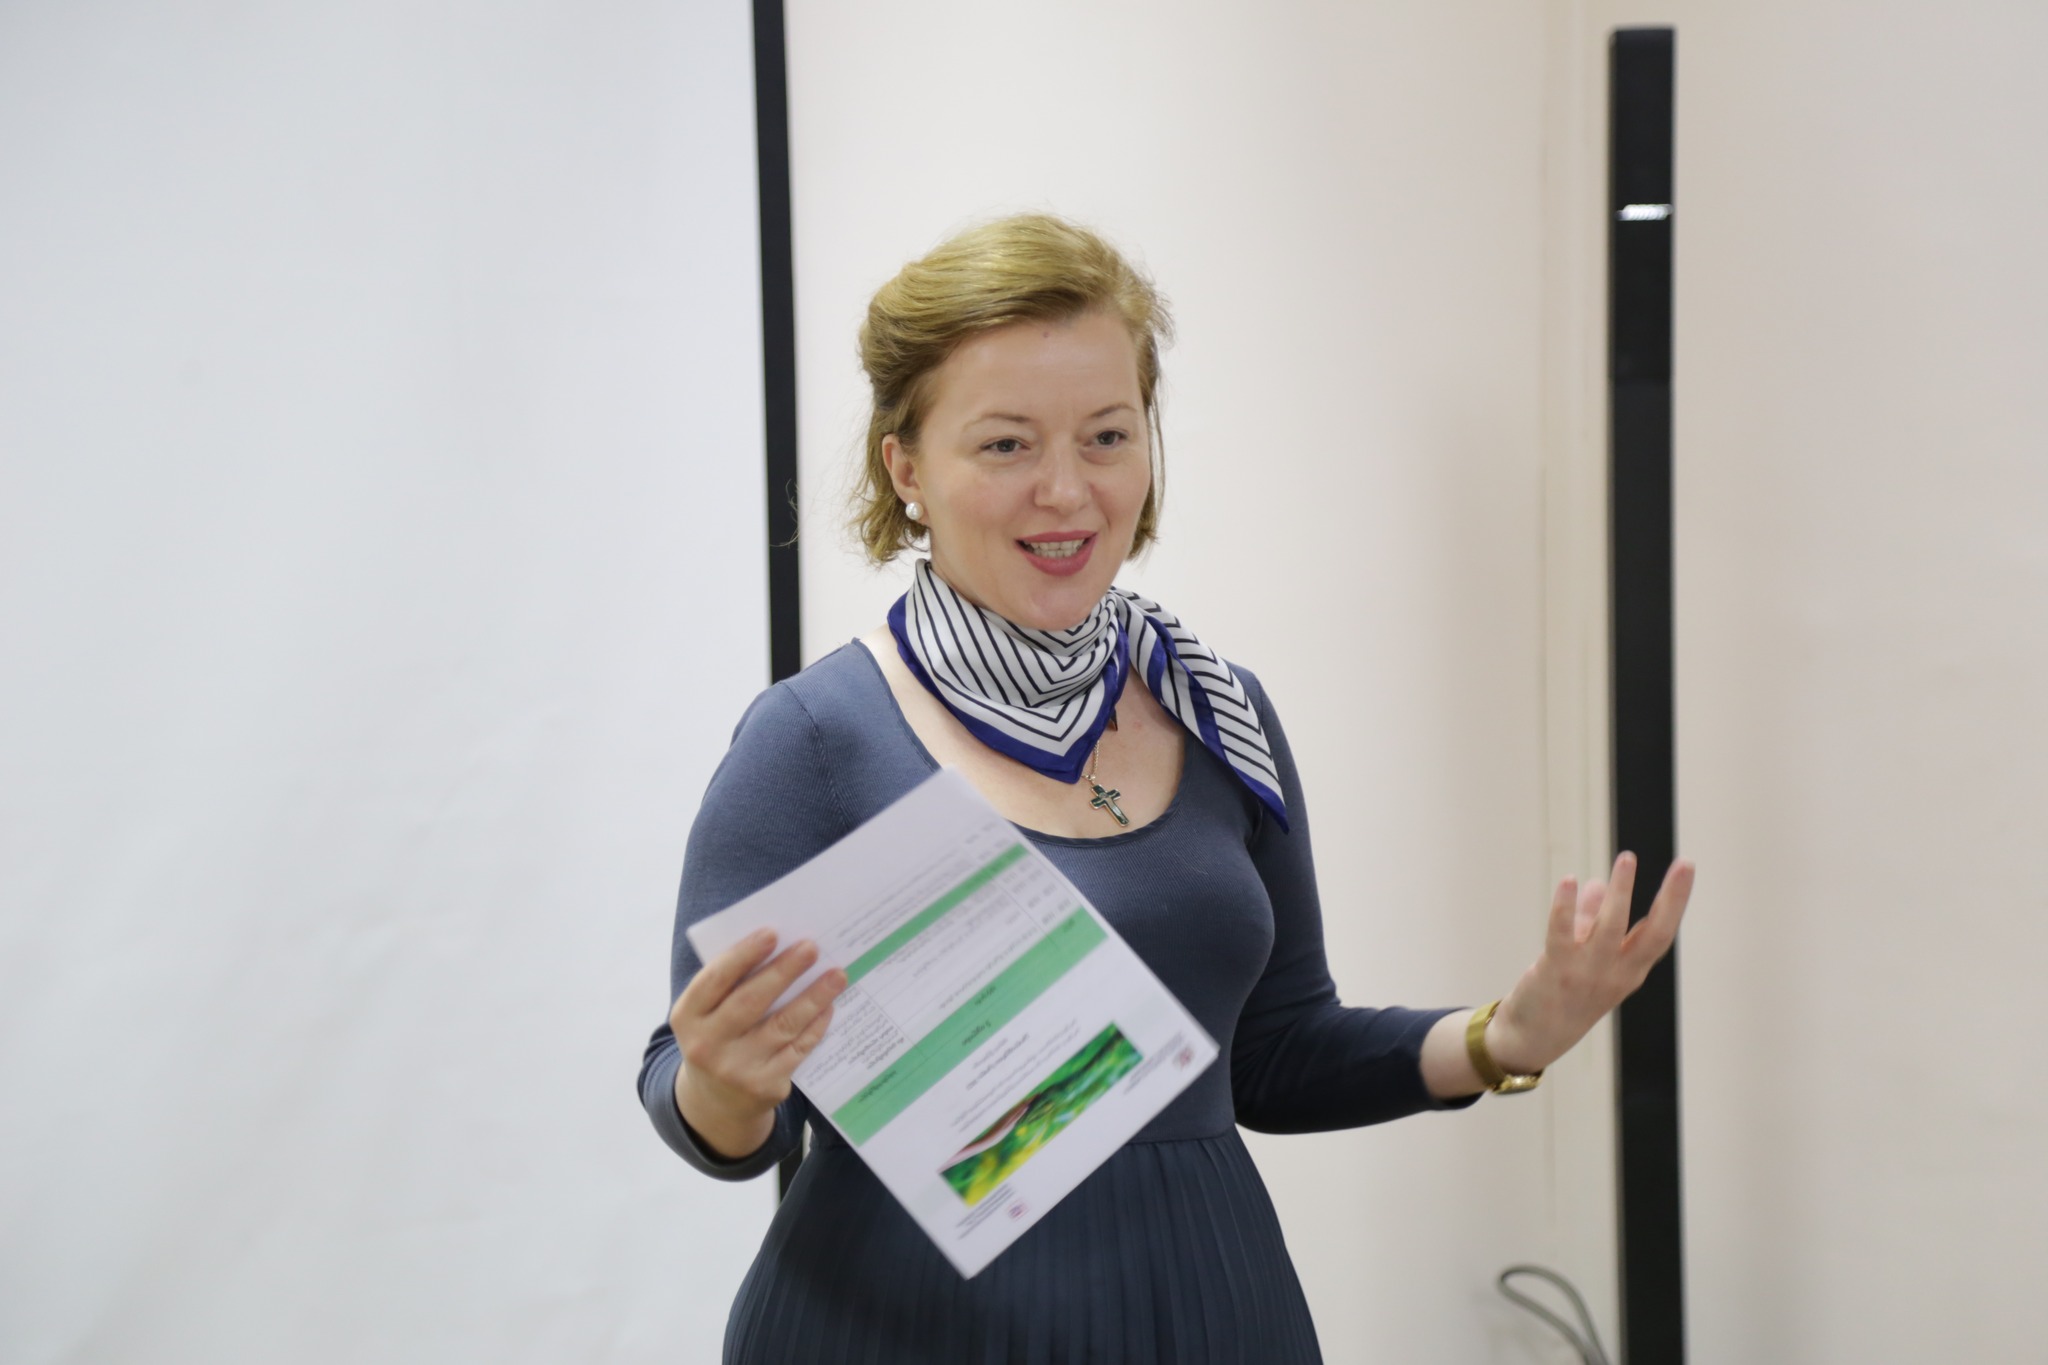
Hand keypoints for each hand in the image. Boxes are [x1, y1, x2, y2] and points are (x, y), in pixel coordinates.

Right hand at [670, 928, 846, 1158]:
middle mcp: (707, 1045)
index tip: (772, 933)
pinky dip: (816, 1024)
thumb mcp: (705, 1016)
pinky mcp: (766, 1085)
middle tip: (811, 947)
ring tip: (836, 974)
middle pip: (751, 1001)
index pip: (715, 980)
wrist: (716, 1103)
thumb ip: (730, 986)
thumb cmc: (717, 1039)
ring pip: (783, 1025)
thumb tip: (780, 948)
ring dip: (814, 996)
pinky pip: (798, 1048)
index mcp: (687, 1017)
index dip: (744, 955)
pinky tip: (829, 1005)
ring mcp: (737, 1069)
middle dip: (784, 970)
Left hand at [1484, 853, 1694, 1075]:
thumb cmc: (1563, 994)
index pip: (1660, 933)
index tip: (1686, 867)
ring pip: (1611, 928)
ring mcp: (1588, 974)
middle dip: (1672, 899)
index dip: (1675, 900)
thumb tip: (1598, 883)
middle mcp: (1617, 974)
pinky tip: (1569, 880)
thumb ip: (1590, 920)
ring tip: (1628, 859)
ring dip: (1621, 892)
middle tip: (1685, 864)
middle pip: (1654, 934)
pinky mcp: (1556, 971)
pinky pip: (1563, 934)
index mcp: (1629, 970)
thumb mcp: (1586, 958)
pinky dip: (1566, 907)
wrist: (1531, 1038)